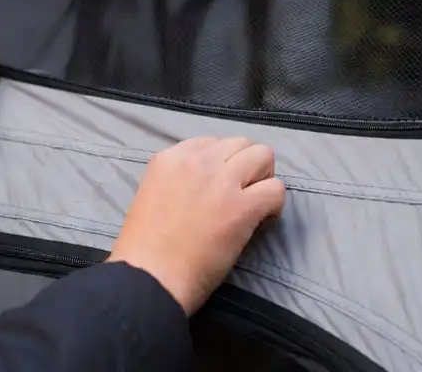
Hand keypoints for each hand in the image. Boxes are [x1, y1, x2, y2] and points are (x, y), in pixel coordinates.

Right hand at [107, 137, 285, 315]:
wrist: (149, 278)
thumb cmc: (145, 249)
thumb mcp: (152, 195)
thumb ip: (178, 180)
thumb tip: (209, 186)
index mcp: (170, 159)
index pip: (211, 143)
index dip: (222, 164)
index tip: (220, 186)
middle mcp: (197, 162)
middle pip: (241, 143)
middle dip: (247, 166)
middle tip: (243, 192)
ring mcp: (221, 181)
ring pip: (263, 156)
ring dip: (264, 178)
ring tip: (255, 202)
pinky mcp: (242, 207)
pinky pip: (276, 189)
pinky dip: (274, 204)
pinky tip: (263, 220)